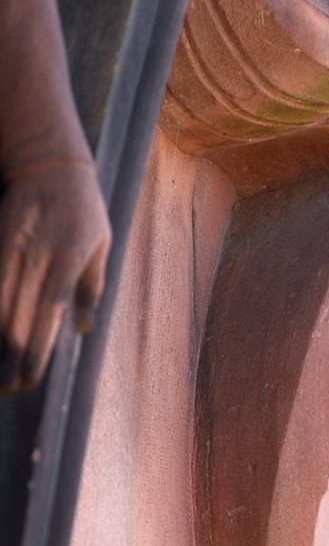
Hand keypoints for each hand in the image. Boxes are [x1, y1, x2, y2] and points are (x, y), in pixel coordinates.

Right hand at [0, 157, 109, 390]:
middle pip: (20, 318)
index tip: (27, 380)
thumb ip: (91, 288)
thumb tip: (82, 331)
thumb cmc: (82, 206)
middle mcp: (41, 258)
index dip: (35, 352)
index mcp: (70, 262)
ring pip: (0, 303)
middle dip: (11, 357)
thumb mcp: (101, 245)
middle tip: (6, 387)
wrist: (49, 158)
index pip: (48, 317)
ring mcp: (17, 247)